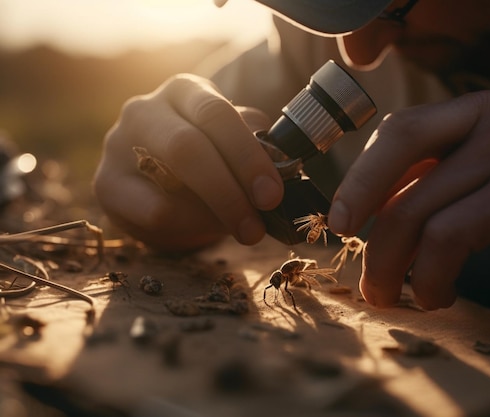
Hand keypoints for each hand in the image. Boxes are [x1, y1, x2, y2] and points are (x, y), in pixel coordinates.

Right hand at [93, 74, 283, 250]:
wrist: (159, 183)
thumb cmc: (208, 156)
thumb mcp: (233, 142)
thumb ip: (254, 144)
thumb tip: (276, 161)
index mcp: (186, 90)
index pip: (216, 114)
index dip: (247, 157)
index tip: (272, 194)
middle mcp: (146, 109)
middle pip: (188, 147)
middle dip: (230, 191)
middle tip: (258, 224)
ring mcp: (118, 144)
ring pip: (169, 184)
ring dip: (214, 214)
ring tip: (244, 230)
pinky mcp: (106, 184)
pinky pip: (155, 213)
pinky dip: (191, 227)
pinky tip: (208, 227)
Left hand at [328, 91, 489, 309]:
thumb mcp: (470, 174)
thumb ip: (422, 181)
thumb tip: (358, 213)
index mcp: (465, 112)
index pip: (396, 131)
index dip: (358, 177)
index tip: (338, 221)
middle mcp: (485, 120)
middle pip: (398, 154)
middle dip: (361, 211)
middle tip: (361, 268)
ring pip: (417, 210)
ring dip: (392, 266)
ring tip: (394, 295)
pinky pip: (449, 237)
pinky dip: (430, 275)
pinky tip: (437, 293)